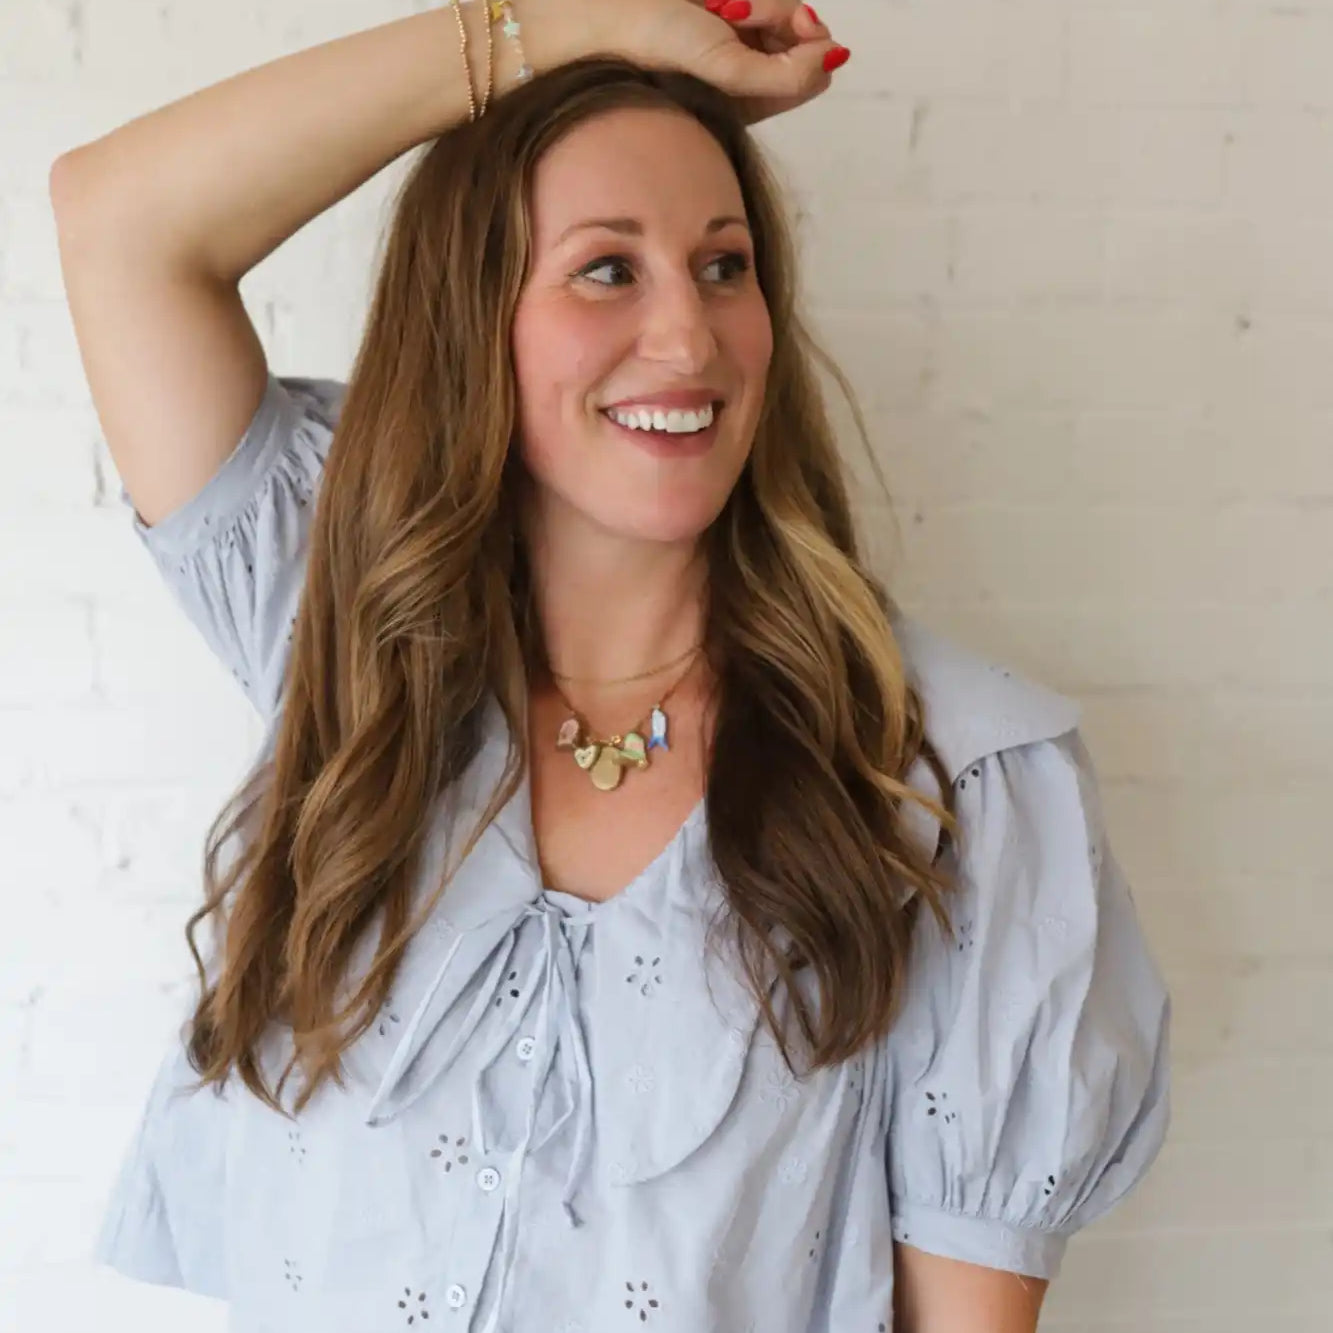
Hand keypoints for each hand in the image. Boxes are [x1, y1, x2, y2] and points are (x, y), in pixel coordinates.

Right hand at [527, 0, 849, 125]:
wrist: (605, 16)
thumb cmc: (658, 52)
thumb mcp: (730, 74)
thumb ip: (788, 75)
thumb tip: (837, 56)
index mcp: (752, 103)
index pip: (813, 73)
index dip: (813, 48)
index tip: (797, 31)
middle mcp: (747, 71)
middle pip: (800, 37)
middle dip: (782, 18)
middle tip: (743, 14)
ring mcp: (735, 35)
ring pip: (781, 8)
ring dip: (763, 1)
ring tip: (722, 6)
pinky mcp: (726, 10)